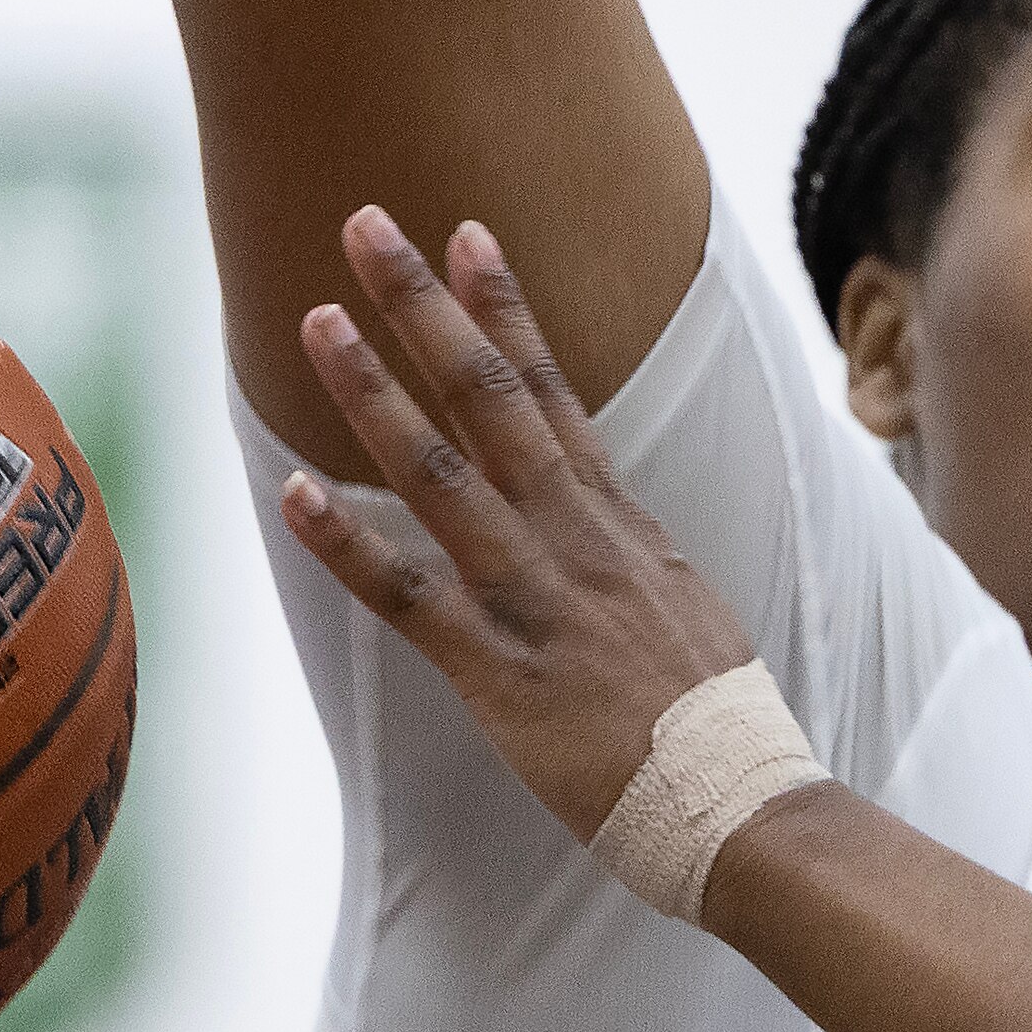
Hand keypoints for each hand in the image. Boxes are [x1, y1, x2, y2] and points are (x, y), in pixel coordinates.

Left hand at [274, 206, 766, 861]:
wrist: (740, 806)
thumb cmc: (715, 728)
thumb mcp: (687, 611)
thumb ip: (634, 561)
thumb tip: (612, 534)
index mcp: (618, 525)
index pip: (555, 391)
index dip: (505, 309)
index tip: (467, 233)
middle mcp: (573, 540)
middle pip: (490, 398)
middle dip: (424, 307)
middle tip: (366, 225)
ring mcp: (534, 598)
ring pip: (441, 473)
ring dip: (373, 392)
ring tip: (317, 320)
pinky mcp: (498, 670)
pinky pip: (406, 595)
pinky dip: (346, 543)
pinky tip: (291, 492)